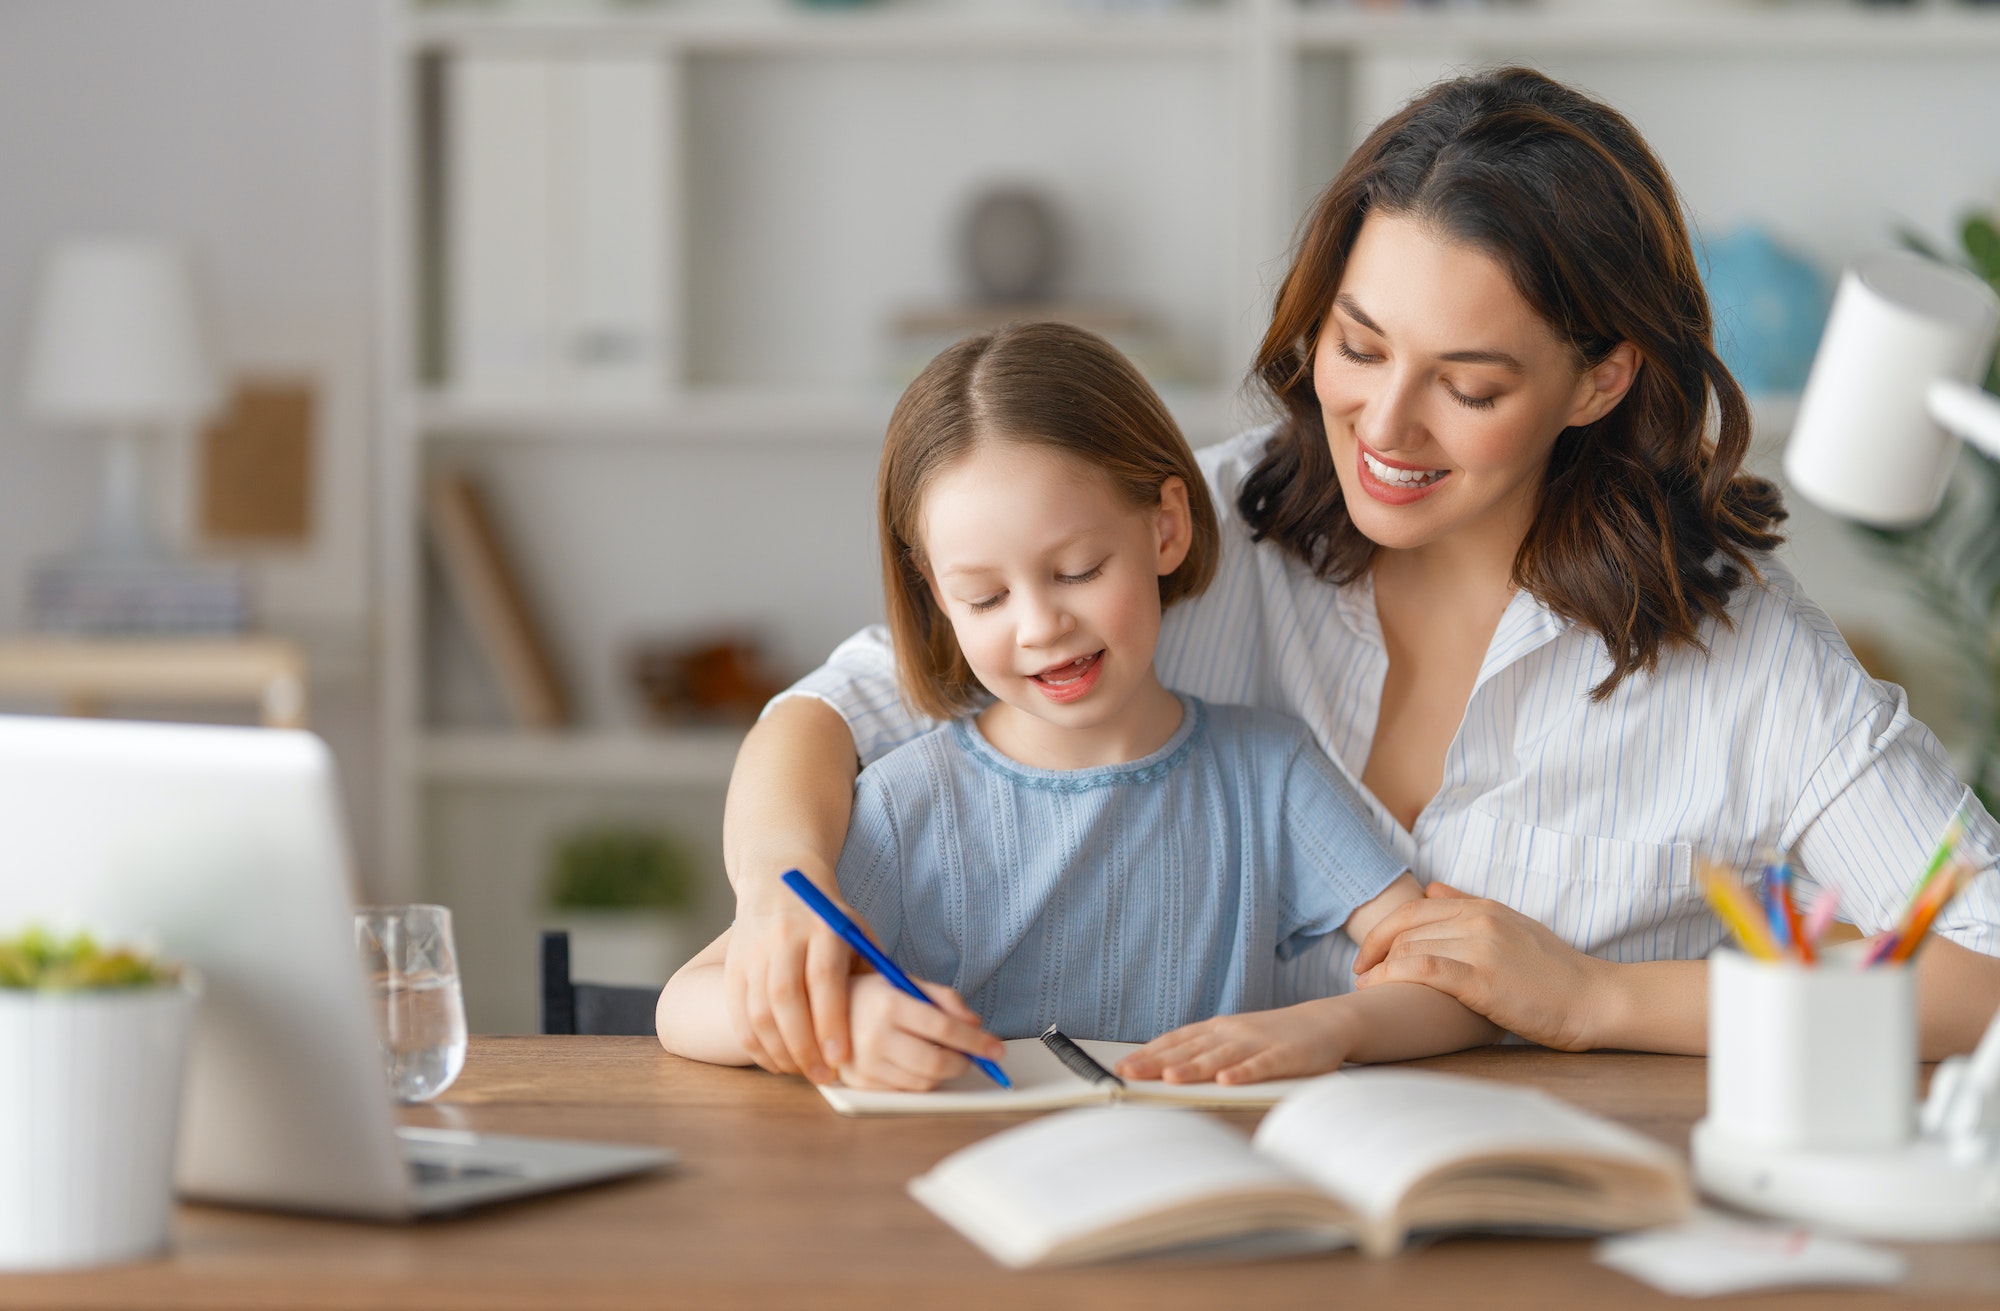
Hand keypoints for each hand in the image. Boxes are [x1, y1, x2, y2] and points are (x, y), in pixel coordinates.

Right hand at [721, 873, 856, 1081]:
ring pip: (758, 1010)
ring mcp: (753, 952)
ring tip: (801, 1071)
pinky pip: (738, 1013)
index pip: (823, 978)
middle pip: (786, 998)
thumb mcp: (856, 932)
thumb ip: (870, 972)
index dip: (830, 1020)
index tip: (840, 1057)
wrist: (776, 883)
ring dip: (778, 1050)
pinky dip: (754, 1045)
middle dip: (803, 1045)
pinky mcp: (733, 966)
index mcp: (821, 927)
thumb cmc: (827, 918)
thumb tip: (890, 1022)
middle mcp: (783, 938)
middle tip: (822, 1076)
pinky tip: (775, 1060)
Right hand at [841, 974, 1005, 1091]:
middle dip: (963, 1063)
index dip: (976, 1041)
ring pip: (923, 1083)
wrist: (821, 1010)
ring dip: (943, 1072)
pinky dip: (920, 1081)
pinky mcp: (860, 1084)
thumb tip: (976, 1025)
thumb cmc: (874, 995)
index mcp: (889, 1003)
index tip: (996, 1049)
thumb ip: (945, 1000)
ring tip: (940, 1054)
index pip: (944, 1029)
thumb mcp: (908, 983)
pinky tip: (917, 1063)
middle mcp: (874, 1036)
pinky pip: (905, 1092)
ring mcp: (865, 1064)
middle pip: (935, 1064)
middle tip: (971, 1056)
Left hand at [1114, 1000, 1354, 1085]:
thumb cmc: (1273, 1036)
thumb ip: (1205, 1052)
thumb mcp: (1234, 1039)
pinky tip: (1227, 1081)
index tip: (1121, 1067)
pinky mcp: (1284, 1056)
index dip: (1148, 1053)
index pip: (1175, 1041)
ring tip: (1171, 1078)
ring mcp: (1257, 1043)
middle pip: (1189, 1049)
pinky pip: (1261, 1066)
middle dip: (1157, 1062)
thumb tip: (1165, 1070)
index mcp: (1216, 1029)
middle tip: (1129, 1074)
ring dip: (1194, 1067)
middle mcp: (1231, 1033)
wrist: (1324, 1022)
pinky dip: (1243, 1072)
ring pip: (1220, 1057)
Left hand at [1351, 882, 1608, 1050]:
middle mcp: (1479, 920)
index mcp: (1484, 907)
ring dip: (1379, 969)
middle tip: (1359, 974)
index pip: (1416, 908)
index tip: (1367, 954)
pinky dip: (1393, 977)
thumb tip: (1432, 887)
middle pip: (1406, 928)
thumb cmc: (1555, 971)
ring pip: (1410, 947)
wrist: (1594, 999)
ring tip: (1366, 988)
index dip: (1382, 931)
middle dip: (1373, 951)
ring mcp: (1481, 947)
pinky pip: (1424, 969)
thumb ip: (1470, 905)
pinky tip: (1379, 990)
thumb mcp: (1513, 926)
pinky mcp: (1484, 978)